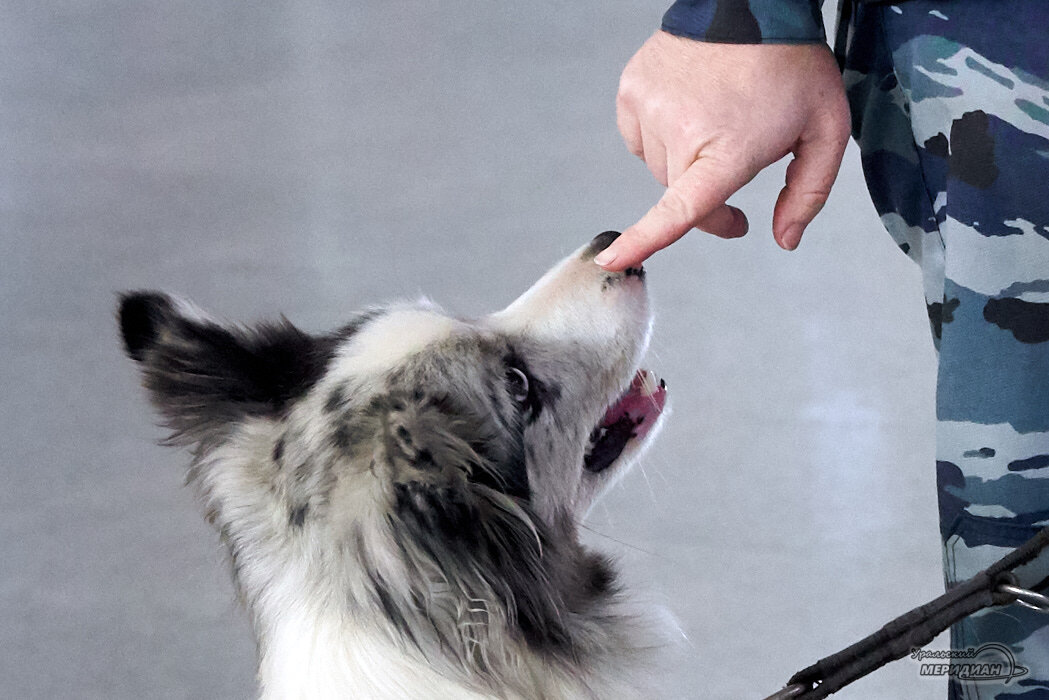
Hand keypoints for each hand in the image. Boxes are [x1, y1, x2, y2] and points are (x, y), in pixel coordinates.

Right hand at [601, 31, 849, 269]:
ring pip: (658, 167)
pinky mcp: (632, 90)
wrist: (755, 4)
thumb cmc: (791, 66)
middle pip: (678, 195)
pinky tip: (690, 109)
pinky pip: (639, 138)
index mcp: (728, 149)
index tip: (613, 260)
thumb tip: (783, 239)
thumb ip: (808, 194)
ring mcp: (650, 107)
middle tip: (737, 174)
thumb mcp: (825, 131)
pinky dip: (662, 136)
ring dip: (684, 161)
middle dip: (706, 198)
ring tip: (716, 122)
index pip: (681, 208)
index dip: (645, 239)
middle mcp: (681, 130)